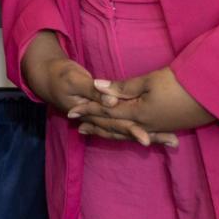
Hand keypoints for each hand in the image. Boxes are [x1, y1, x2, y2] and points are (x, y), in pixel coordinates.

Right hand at [20, 32, 175, 146]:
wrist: (46, 77)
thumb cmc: (60, 76)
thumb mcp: (74, 79)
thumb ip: (94, 91)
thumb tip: (112, 101)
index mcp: (92, 114)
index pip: (116, 124)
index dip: (133, 130)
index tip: (149, 140)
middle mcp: (98, 120)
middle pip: (127, 131)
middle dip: (151, 136)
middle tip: (173, 142)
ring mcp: (102, 118)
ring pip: (128, 131)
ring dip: (150, 135)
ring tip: (172, 141)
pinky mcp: (106, 113)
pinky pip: (124, 125)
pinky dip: (139, 129)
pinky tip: (155, 134)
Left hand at [68, 66, 213, 136]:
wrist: (216, 94)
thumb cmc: (181, 84)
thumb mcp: (150, 81)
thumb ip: (123, 87)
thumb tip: (97, 88)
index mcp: (138, 113)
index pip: (107, 112)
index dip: (89, 110)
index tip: (71, 111)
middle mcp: (146, 125)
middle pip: (115, 125)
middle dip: (96, 124)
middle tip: (78, 127)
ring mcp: (159, 127)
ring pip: (128, 131)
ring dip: (110, 131)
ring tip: (95, 132)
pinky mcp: (170, 125)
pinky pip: (142, 132)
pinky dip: (129, 132)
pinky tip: (128, 134)